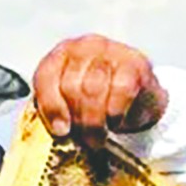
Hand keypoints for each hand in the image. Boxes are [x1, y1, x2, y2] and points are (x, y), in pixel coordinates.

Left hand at [33, 34, 167, 148]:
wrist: (139, 100)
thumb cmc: (98, 103)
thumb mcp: (70, 106)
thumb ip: (55, 111)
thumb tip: (57, 131)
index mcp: (61, 55)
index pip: (46, 75)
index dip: (51, 106)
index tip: (61, 131)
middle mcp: (85, 46)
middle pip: (71, 85)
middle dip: (77, 119)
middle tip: (84, 139)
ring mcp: (111, 51)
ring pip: (94, 88)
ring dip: (94, 121)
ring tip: (97, 138)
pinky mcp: (136, 63)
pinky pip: (120, 89)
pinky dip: (116, 112)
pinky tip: (115, 122)